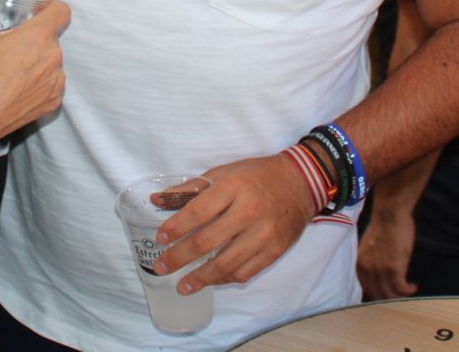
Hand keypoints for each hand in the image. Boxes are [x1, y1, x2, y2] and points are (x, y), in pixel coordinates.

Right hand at [0, 0, 67, 150]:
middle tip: (12, 45)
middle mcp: (53, 58)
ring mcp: (55, 82)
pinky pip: (52, 85)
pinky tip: (18, 88)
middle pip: (51, 38)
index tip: (38, 10)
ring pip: (52, 62)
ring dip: (38, 62)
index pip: (62, 11)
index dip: (51, 7)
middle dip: (34, 39)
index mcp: (38, 37)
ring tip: (13, 69)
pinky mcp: (53, 102)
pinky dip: (39, 84)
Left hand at [151, 153, 316, 293]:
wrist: (302, 183)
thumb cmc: (257, 175)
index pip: (198, 211)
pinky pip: (244, 272)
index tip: (160, 238)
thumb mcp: (224, 172)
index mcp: (233, 187)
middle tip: (162, 267)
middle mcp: (249, 212)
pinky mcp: (275, 251)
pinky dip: (224, 279)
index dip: (176, 227)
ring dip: (200, 278)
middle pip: (207, 242)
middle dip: (179, 257)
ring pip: (225, 264)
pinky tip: (210, 280)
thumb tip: (156, 199)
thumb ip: (191, 188)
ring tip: (182, 286)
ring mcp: (264, 234)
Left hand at [357, 207, 419, 299]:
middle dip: (391, 298)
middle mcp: (367, 270)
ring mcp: (379, 270)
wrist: (389, 214)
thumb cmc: (383, 227)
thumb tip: (379, 273)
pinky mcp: (393, 268)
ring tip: (409, 291)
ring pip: (390, 295)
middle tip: (401, 296)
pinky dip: (408, 290)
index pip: (367, 289)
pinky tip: (413, 286)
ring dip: (401, 296)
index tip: (389, 294)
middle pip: (378, 295)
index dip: (379, 294)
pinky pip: (400, 288)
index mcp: (360, 264)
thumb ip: (371, 261)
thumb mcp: (370, 247)